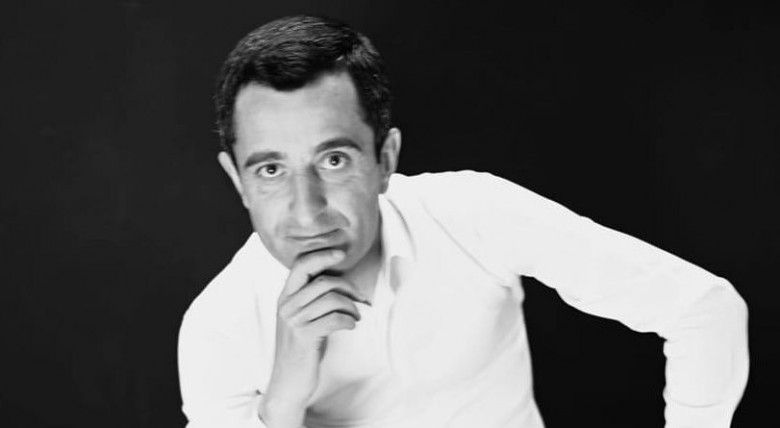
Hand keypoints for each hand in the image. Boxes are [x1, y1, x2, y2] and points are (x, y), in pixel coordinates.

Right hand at [260, 249, 367, 426]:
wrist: (288, 382)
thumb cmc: (302, 350)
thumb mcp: (302, 320)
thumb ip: (312, 300)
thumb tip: (341, 282)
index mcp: (285, 297)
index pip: (301, 265)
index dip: (322, 256)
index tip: (341, 254)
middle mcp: (287, 306)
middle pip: (323, 281)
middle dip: (348, 287)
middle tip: (362, 299)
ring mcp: (294, 321)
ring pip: (332, 299)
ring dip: (352, 307)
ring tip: (356, 316)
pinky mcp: (304, 336)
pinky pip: (334, 318)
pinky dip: (349, 320)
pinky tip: (352, 326)